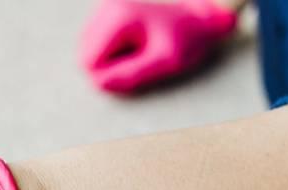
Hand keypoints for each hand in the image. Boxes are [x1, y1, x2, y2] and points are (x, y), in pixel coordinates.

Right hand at [78, 0, 237, 93]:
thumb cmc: (188, 36)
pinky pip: (97, 39)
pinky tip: (135, 42)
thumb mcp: (167, 60)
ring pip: (88, 47)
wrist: (202, 13)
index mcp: (120, 16)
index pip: (89, 62)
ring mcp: (106, 4)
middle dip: (109, 64)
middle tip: (140, 58)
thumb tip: (99, 84)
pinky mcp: (109, 7)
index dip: (110, 74)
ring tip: (140, 48)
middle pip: (85, 54)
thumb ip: (132, 74)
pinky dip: (112, 47)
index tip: (137, 68)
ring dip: (111, 56)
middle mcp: (108, 5)